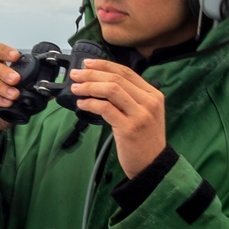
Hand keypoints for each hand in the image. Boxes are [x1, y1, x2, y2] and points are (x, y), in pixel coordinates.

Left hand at [68, 60, 166, 177]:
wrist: (153, 165)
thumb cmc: (144, 139)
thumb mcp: (144, 113)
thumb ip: (130, 98)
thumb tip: (101, 83)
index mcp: (153, 94)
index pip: (126, 72)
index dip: (104, 65)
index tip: (87, 63)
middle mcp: (149, 102)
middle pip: (117, 79)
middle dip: (92, 74)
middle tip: (75, 74)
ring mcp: (140, 115)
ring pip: (111, 90)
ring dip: (89, 87)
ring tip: (76, 88)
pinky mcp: (129, 128)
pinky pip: (105, 109)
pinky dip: (91, 104)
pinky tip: (82, 104)